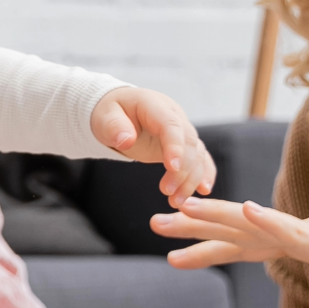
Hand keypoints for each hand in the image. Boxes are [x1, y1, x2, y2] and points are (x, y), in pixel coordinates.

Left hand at [90, 87, 215, 207]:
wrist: (118, 113)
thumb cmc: (110, 113)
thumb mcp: (104, 116)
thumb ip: (114, 127)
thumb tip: (126, 140)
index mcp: (155, 106)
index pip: (170, 125)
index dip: (175, 146)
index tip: (173, 167)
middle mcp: (174, 116)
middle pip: (189, 142)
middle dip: (183, 170)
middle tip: (169, 193)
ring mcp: (181, 131)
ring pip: (197, 153)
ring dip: (191, 178)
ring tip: (177, 201)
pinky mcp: (183, 145)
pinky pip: (200, 158)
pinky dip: (204, 173)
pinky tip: (204, 190)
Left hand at [153, 198, 308, 299]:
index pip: (250, 238)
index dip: (210, 236)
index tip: (172, 237)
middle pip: (244, 228)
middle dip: (196, 226)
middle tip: (151, 222)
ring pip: (263, 225)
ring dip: (220, 216)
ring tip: (181, 209)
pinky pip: (304, 235)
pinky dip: (274, 222)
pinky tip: (248, 212)